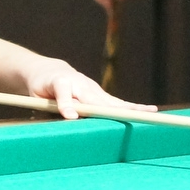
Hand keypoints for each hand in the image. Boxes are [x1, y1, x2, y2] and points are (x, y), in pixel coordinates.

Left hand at [24, 58, 155, 119]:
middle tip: (135, 115)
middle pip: (99, 100)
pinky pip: (116, 103)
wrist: (51, 73)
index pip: (64, 93)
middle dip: (116, 109)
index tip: (70, 116)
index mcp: (61, 83)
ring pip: (112, 101)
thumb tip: (71, 117)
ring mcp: (93, 90)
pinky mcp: (100, 96)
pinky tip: (148, 111)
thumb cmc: (42, 87)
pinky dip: (130, 108)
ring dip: (130, 108)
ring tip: (151, 112)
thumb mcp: (38, 96)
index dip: (66, 104)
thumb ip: (55, 104)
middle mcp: (81, 85)